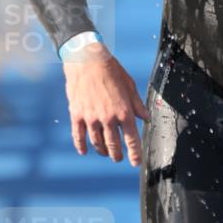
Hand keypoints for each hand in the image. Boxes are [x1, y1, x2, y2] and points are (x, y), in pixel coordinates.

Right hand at [62, 42, 149, 165]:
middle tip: (119, 158)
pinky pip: (79, 136)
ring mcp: (91, 118)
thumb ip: (138, 105)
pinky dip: (81, 146)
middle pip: (114, 145)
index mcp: (124, 112)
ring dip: (102, 151)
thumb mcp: (130, 86)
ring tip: (105, 153)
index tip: (136, 163)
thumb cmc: (111, 70)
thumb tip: (146, 118)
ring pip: (97, 143)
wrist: (87, 60)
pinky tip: (85, 151)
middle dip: (117, 154)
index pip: (131, 139)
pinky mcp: (77, 115)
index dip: (134, 153)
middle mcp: (108, 118)